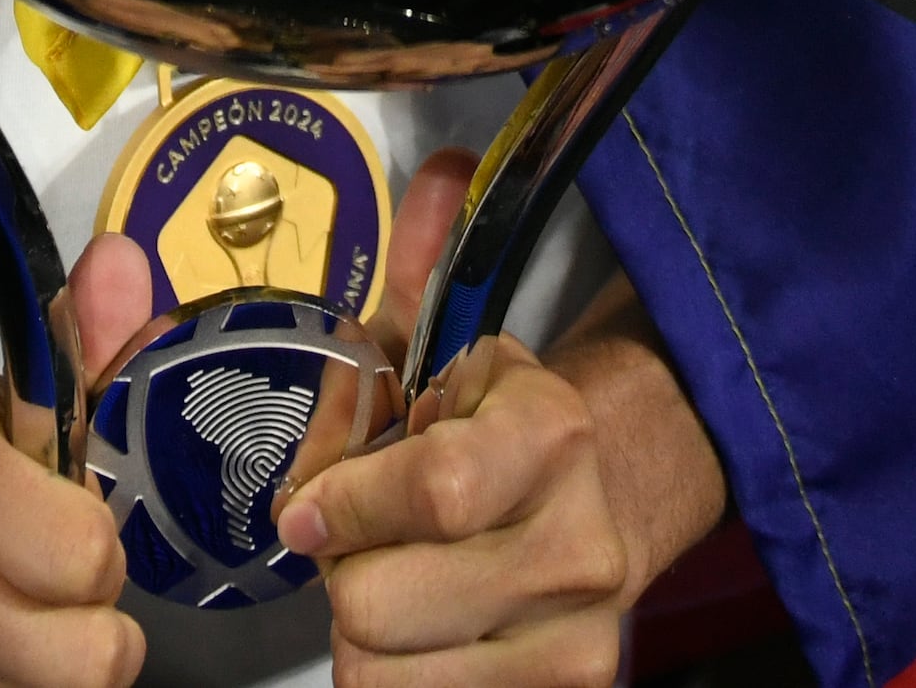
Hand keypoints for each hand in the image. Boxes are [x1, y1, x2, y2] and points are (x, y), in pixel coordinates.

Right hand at [0, 239, 159, 687]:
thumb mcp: (4, 418)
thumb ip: (82, 353)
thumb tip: (123, 261)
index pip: (91, 554)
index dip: (95, 548)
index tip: (55, 530)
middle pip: (95, 652)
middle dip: (92, 624)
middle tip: (43, 597)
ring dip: (62, 676)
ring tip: (18, 640)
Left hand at [284, 334, 657, 687]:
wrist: (609, 503)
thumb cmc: (499, 434)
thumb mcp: (440, 367)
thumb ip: (372, 348)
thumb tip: (381, 270)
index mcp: (550, 434)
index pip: (433, 492)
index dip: (344, 505)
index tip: (306, 510)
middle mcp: (577, 544)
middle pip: (377, 603)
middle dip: (343, 572)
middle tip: (360, 546)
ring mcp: (576, 638)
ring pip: (382, 673)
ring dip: (363, 636)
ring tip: (397, 587)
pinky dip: (395, 677)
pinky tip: (421, 635)